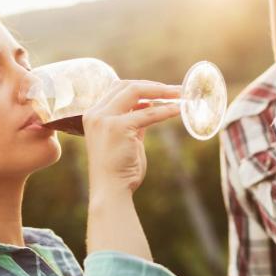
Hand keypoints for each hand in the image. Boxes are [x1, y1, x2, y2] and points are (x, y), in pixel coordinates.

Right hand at [83, 80, 180, 195]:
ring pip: (135, 91)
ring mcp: (105, 119)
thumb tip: (148, 105)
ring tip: (180, 94)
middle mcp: (96, 114)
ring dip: (162, 91)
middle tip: (176, 89)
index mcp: (94, 115)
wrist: (110, 190)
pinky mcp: (118, 127)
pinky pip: (148, 113)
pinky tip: (178, 110)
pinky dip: (165, 110)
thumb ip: (133, 121)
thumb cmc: (119, 170)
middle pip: (126, 85)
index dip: (142, 86)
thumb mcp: (126, 139)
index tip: (162, 90)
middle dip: (153, 85)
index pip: (118, 89)